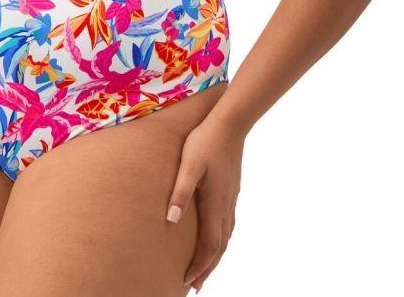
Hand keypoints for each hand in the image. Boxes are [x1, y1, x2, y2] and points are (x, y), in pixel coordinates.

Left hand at [166, 116, 244, 292]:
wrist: (230, 123)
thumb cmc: (205, 141)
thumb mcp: (189, 165)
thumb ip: (180, 191)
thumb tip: (171, 220)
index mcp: (215, 203)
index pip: (209, 245)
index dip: (199, 266)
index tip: (187, 282)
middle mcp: (226, 205)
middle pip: (220, 246)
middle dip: (207, 267)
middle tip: (196, 286)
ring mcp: (231, 198)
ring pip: (226, 236)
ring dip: (215, 255)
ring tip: (205, 267)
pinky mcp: (232, 189)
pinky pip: (228, 223)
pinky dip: (222, 238)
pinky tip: (217, 235)